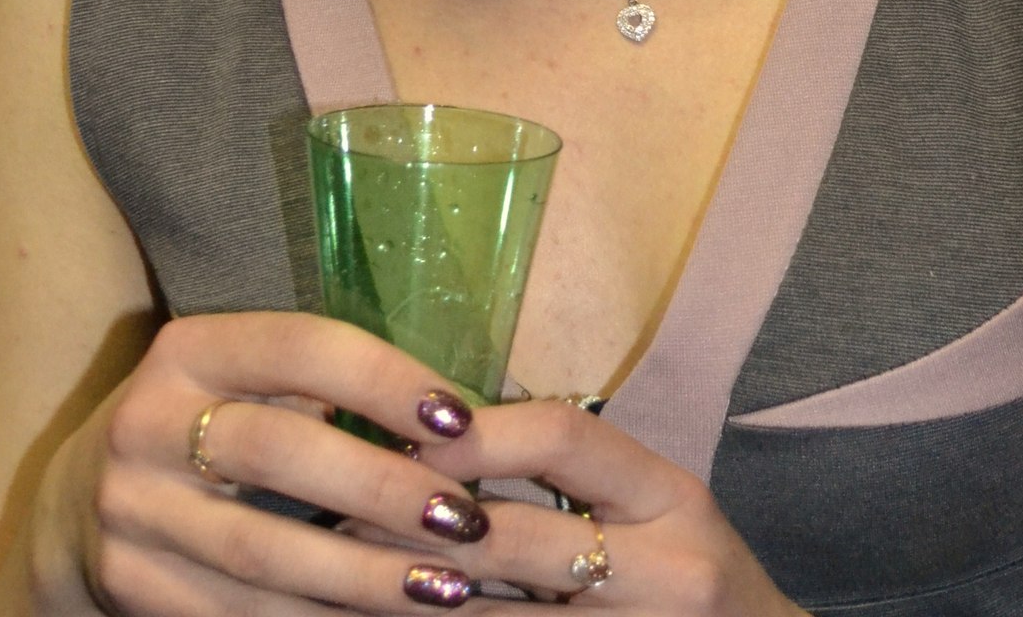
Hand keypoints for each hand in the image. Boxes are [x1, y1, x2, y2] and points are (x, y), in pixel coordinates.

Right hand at [33, 311, 516, 614]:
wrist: (74, 503)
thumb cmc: (201, 421)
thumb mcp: (236, 376)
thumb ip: (313, 383)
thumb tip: (444, 418)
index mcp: (187, 350)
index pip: (298, 347)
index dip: (382, 379)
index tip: (458, 419)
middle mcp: (146, 423)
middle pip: (279, 452)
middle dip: (382, 488)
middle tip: (466, 517)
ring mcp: (131, 511)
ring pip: (262, 551)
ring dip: (364, 575)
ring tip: (446, 586)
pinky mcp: (132, 586)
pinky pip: (240, 613)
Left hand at [39, 311, 805, 614]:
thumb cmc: (692, 577)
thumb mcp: (658, 504)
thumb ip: (573, 469)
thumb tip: (442, 425)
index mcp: (672, 494)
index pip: (567, 438)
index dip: (481, 429)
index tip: (407, 426)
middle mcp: (667, 567)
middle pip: (518, 537)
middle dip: (419, 519)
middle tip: (332, 500)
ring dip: (408, 591)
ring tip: (330, 566)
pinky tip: (381, 615)